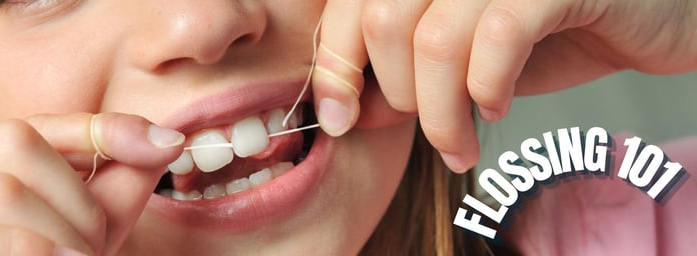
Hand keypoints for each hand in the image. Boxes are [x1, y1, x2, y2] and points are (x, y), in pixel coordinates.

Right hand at [0, 113, 184, 254]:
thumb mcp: (85, 227)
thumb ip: (117, 184)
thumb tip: (166, 139)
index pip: (38, 124)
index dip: (107, 128)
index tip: (169, 143)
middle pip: (18, 142)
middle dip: (81, 198)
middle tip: (93, 245)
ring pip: (7, 190)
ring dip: (66, 233)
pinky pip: (7, 237)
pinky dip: (43, 251)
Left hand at [311, 0, 696, 172]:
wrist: (639, 16)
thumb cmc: (543, 32)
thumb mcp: (458, 59)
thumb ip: (404, 76)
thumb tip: (351, 112)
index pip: (349, 8)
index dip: (333, 66)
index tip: (340, 118)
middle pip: (383, 23)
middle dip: (397, 95)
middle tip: (430, 131)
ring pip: (435, 41)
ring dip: (441, 114)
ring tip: (459, 143)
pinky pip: (497, 38)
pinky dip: (488, 89)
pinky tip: (497, 106)